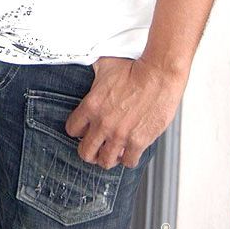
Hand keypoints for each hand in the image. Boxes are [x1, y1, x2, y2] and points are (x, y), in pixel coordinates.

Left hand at [64, 56, 188, 168]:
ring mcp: (120, 135)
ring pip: (105, 162)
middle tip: (97, 148)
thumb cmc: (134, 69)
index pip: (72, 130)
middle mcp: (102, 123)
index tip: (85, 130)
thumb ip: (94, 73)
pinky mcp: (138, 142)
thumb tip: (89, 66)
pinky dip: (129, 159)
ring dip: (108, 158)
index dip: (78, 131)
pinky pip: (129, 162)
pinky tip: (131, 150)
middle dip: (90, 151)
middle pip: (85, 152)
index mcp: (91, 106)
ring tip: (113, 152)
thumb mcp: (104, 66)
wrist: (158, 76)